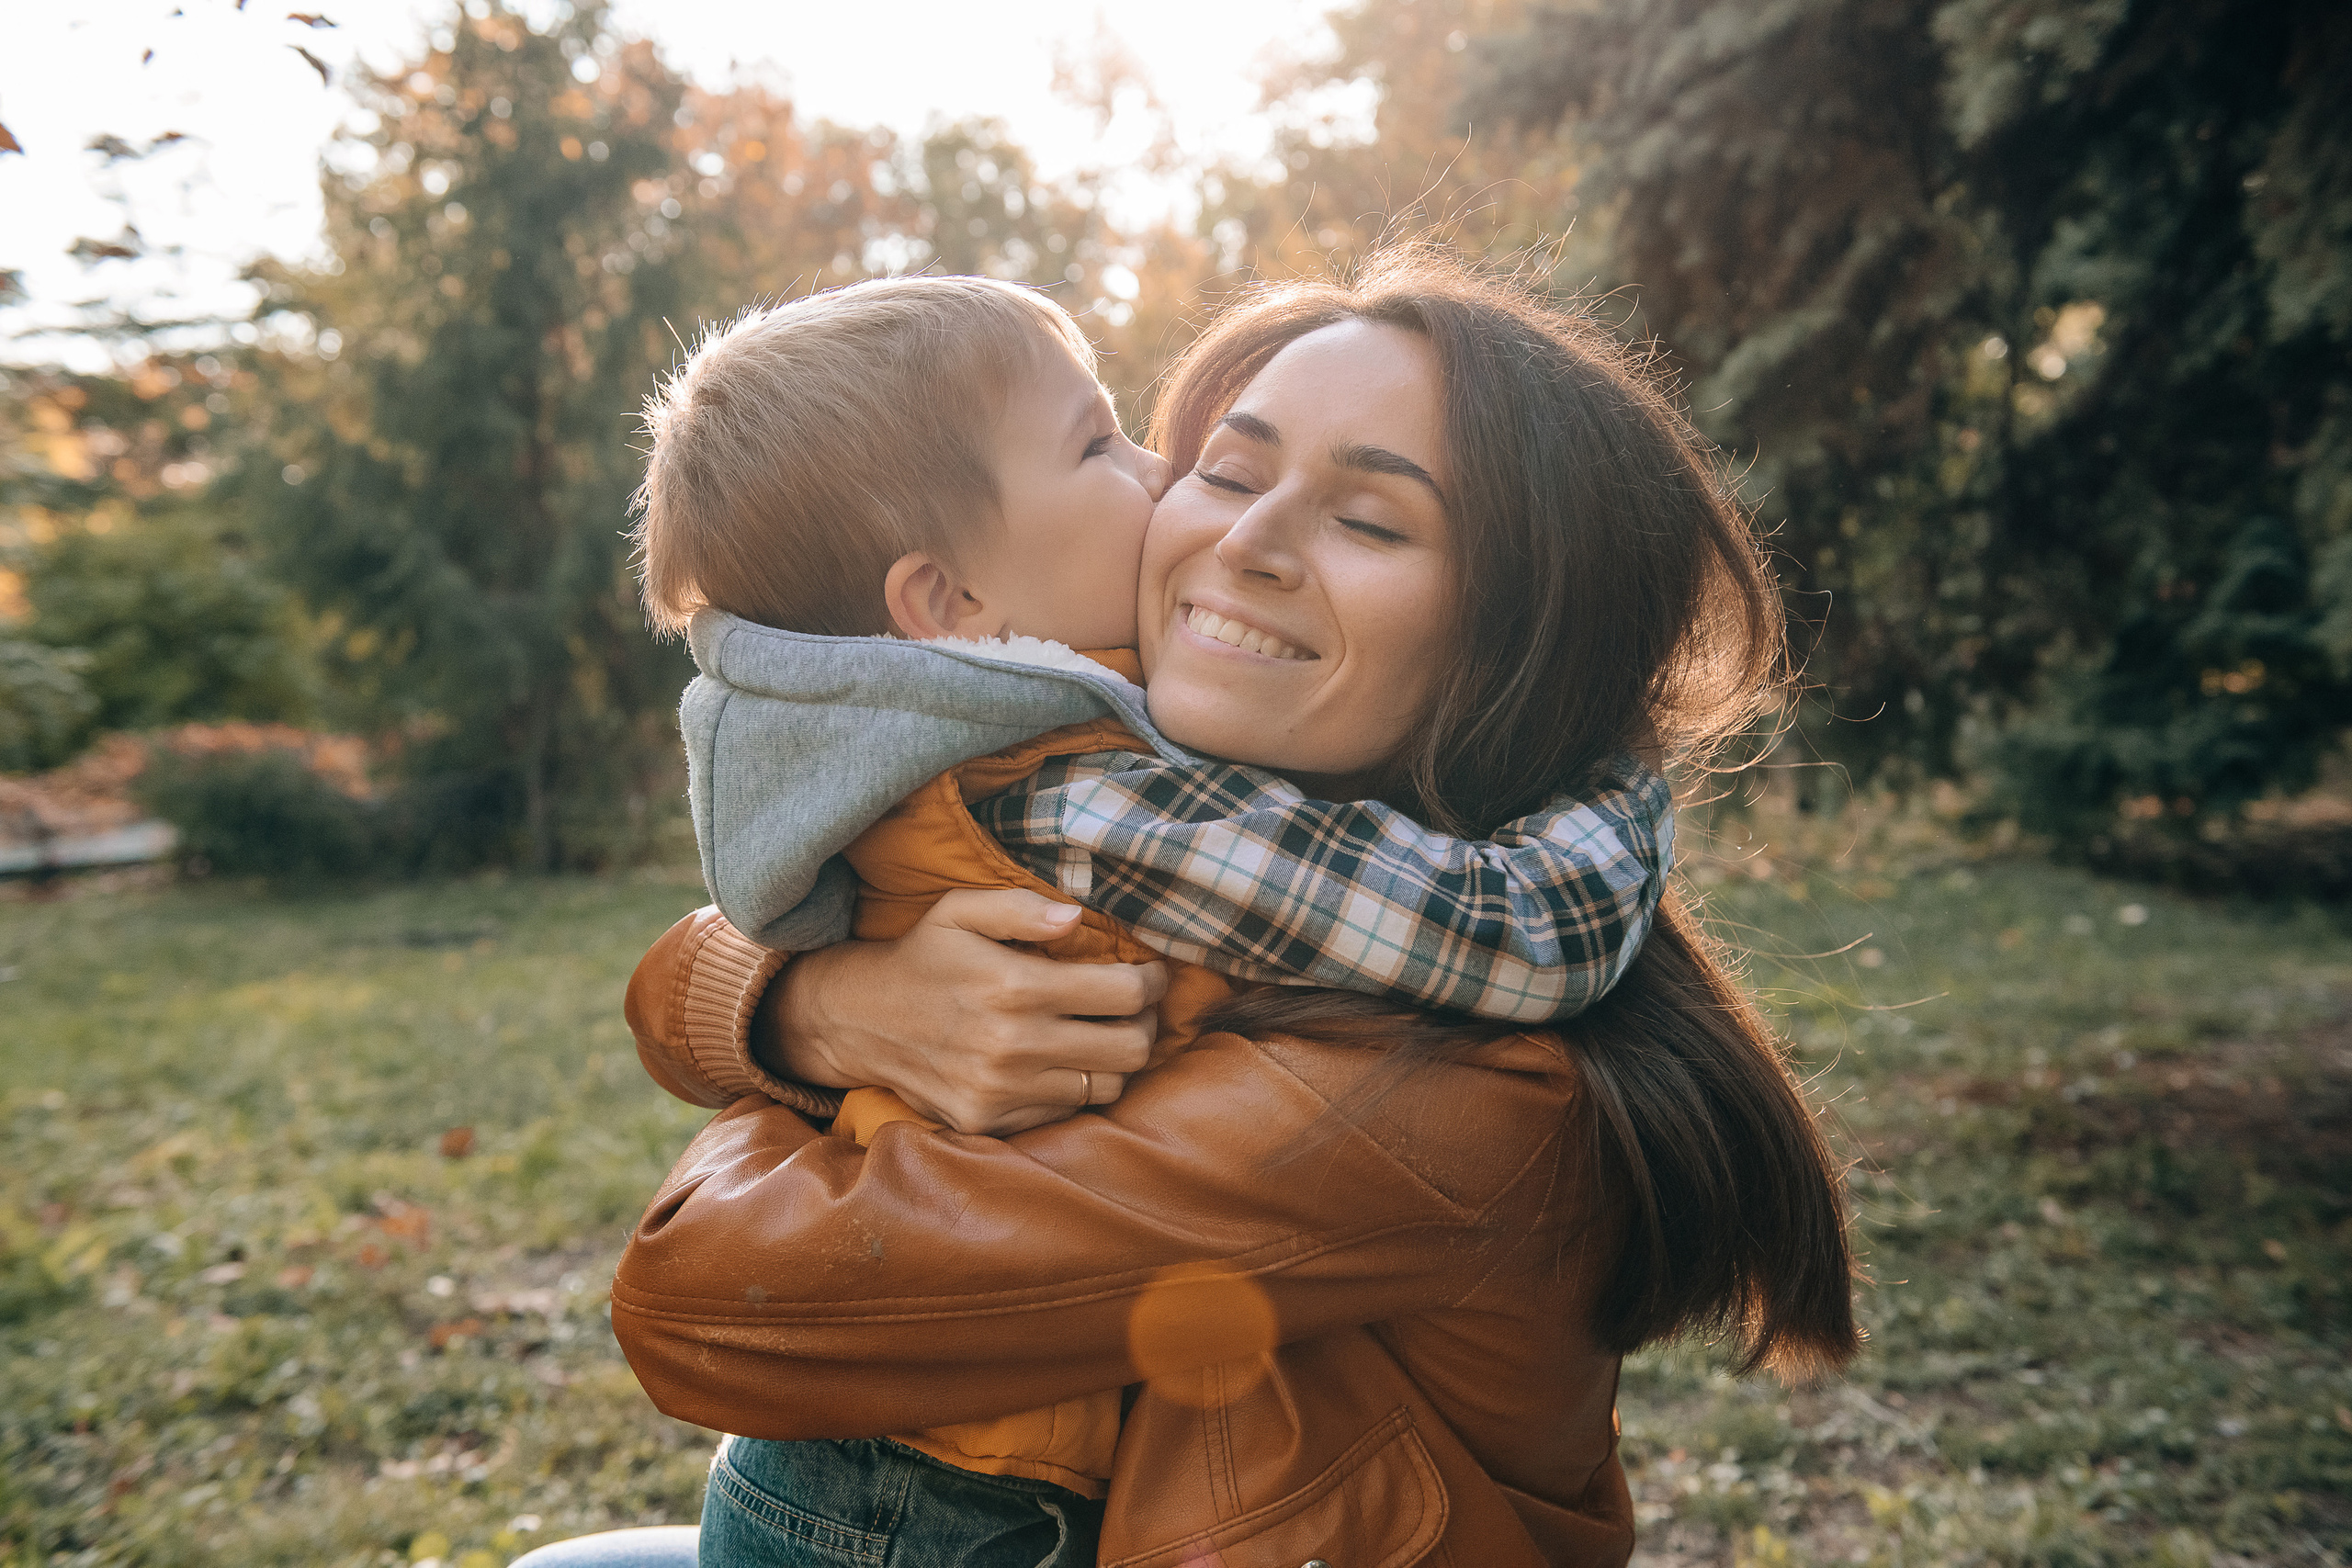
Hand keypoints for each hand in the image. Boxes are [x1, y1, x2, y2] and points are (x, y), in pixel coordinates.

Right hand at [751, 888, 1166, 1135]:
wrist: (859, 1019)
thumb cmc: (923, 956)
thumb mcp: (959, 910)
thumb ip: (1021, 908)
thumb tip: (1076, 919)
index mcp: (1015, 988)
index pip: (1124, 994)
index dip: (1152, 982)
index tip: (1150, 975)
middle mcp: (1013, 1046)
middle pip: (1129, 1048)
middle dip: (1144, 1023)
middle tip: (1135, 1007)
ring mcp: (1001, 1092)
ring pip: (1105, 1087)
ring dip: (1113, 1059)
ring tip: (1101, 1033)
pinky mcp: (989, 1121)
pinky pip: (1064, 1112)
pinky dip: (1073, 1087)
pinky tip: (1058, 1060)